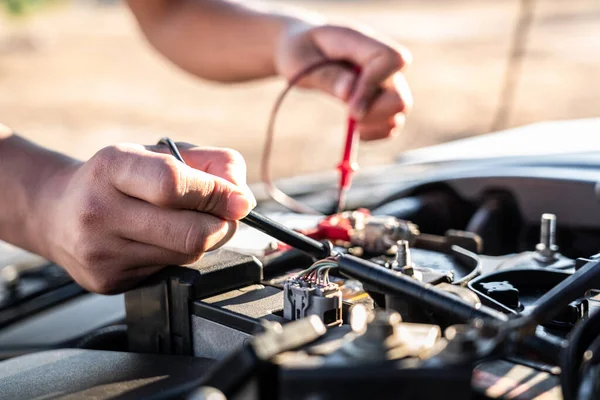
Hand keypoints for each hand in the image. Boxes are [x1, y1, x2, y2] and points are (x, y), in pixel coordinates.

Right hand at [37, 143, 254, 293]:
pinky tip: (159, 241)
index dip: (217, 194)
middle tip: (222, 215)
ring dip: (202, 241)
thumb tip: (242, 198)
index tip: (239, 200)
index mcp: (113, 167)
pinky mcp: (107, 281)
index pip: (174, 185)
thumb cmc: (118, 178)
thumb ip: (210, 164)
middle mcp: (100, 210)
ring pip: (186, 257)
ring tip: (186, 223)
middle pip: (189, 233)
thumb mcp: (159, 153)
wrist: (57, 211)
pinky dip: (178, 257)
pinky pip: (169, 272)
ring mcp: (101, 251)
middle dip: (221, 225)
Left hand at [275, 22, 412, 140]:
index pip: (390, 60)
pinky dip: (375, 133)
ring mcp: (385, 81)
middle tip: (348, 115)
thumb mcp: (300, 61)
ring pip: (399, 111)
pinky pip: (391, 124)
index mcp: (362, 42)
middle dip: (375, 113)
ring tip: (349, 121)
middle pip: (400, 95)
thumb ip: (325, 75)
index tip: (349, 107)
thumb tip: (348, 93)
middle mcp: (381, 62)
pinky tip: (355, 129)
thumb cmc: (299, 51)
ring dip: (375, 125)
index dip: (373, 87)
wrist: (303, 50)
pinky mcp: (382, 100)